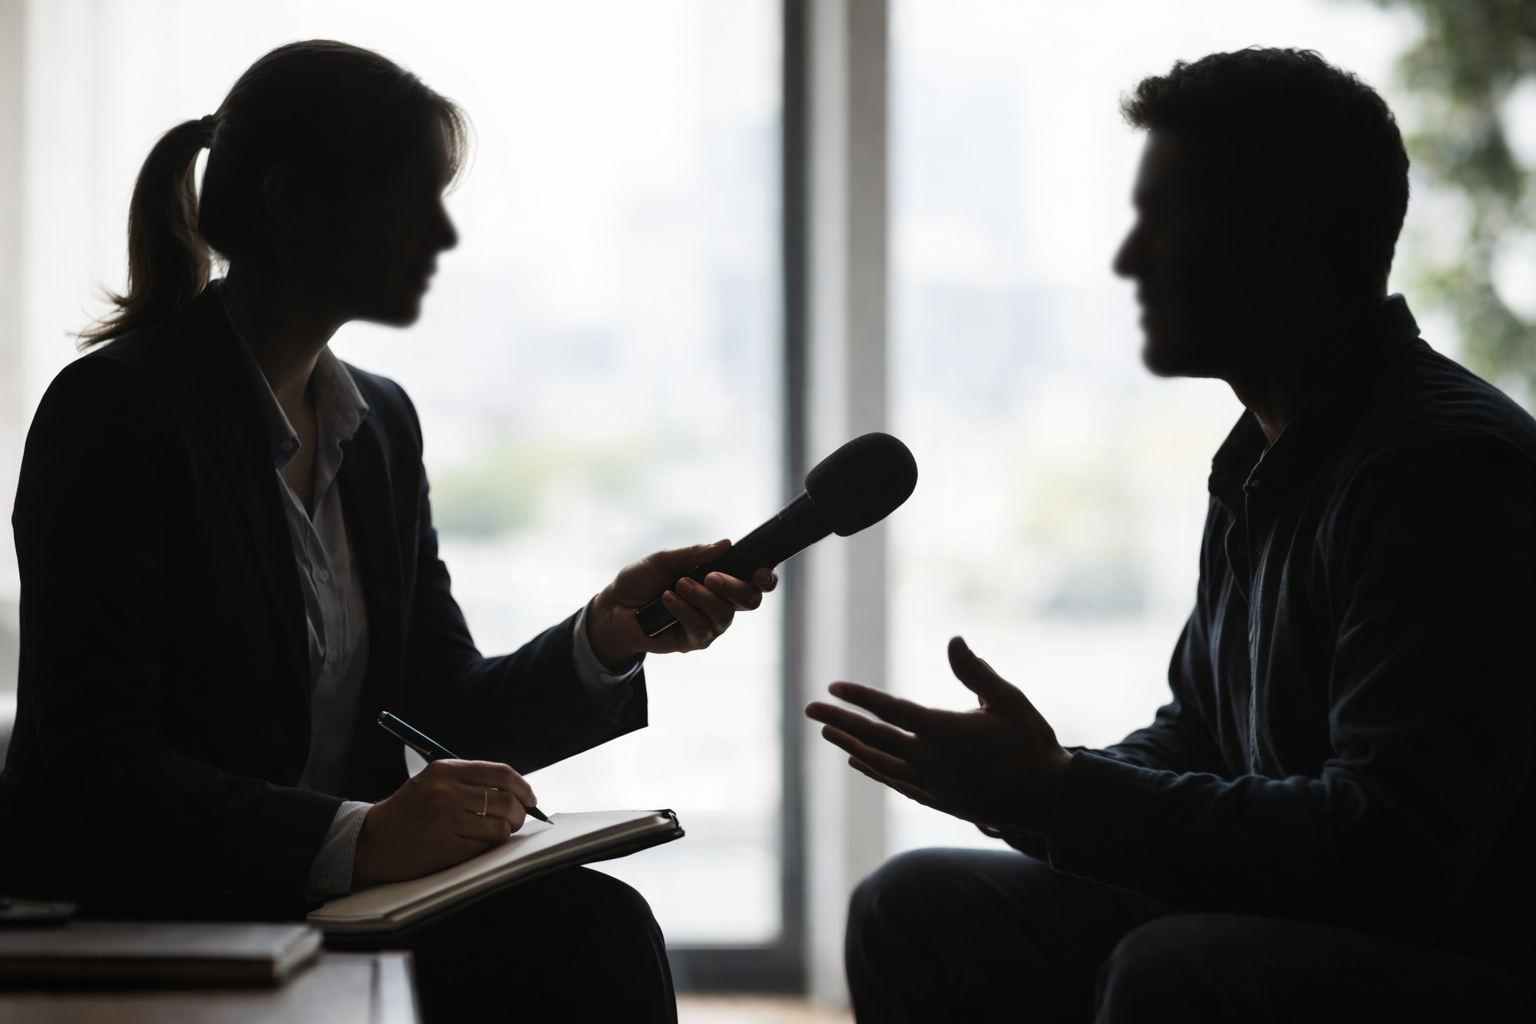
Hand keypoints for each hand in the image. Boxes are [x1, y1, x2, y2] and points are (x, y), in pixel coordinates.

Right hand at [353, 759, 536, 882]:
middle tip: (518, 819)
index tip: (530, 798)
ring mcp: (446, 821)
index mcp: (445, 770)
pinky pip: (485, 847)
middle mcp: (446, 793)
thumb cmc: (409, 810)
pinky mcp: (446, 848)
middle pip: (506, 801)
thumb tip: (516, 790)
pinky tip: (480, 844)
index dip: (523, 786)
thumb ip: (470, 780)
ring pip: (500, 827)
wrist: (373, 840)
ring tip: (499, 833)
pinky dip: (490, 847)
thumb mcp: (433, 781)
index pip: (500, 773)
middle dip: (520, 813)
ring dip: (506, 832)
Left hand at [586, 540, 778, 665]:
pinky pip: (701, 629)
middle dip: (733, 587)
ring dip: (702, 598)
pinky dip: (685, 611)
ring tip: (677, 586)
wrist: (614, 607)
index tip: (760, 572)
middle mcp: (721, 602)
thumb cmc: (642, 580)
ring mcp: (709, 624)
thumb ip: (694, 554)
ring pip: (724, 615)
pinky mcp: (693, 641)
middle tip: (710, 577)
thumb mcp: (664, 559)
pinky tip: (667, 600)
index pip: (755, 580)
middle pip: (749, 599)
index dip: (766, 578)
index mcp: (720, 578)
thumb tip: (726, 544)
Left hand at [804, 636, 1070, 834]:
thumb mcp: (1009, 700)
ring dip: (849, 743)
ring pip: (878, 762)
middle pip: (874, 736)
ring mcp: (931, 783)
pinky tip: (857, 760)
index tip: (835, 685)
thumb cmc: (1031, 744)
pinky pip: (894, 783)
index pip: (890, 709)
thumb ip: (976, 672)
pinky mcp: (937, 799)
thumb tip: (952, 640)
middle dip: (839, 719)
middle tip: (809, 707)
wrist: (1046, 801)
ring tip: (825, 730)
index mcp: (944, 731)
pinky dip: (872, 770)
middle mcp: (930, 759)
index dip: (859, 696)